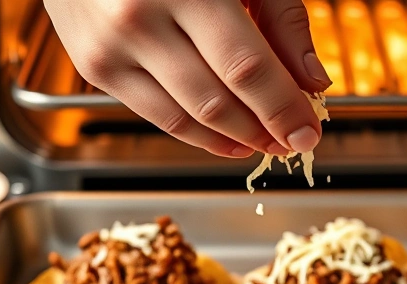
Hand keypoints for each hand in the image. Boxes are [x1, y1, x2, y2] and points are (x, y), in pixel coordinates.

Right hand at [43, 0, 331, 157]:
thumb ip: (280, 19)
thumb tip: (312, 81)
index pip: (246, 68)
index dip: (283, 109)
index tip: (308, 132)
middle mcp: (138, 18)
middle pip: (215, 102)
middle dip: (263, 131)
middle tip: (292, 139)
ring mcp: (109, 48)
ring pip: (184, 120)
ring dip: (233, 140)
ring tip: (264, 141)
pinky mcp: (93, 67)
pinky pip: (156, 115)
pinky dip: (196, 133)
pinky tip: (227, 136)